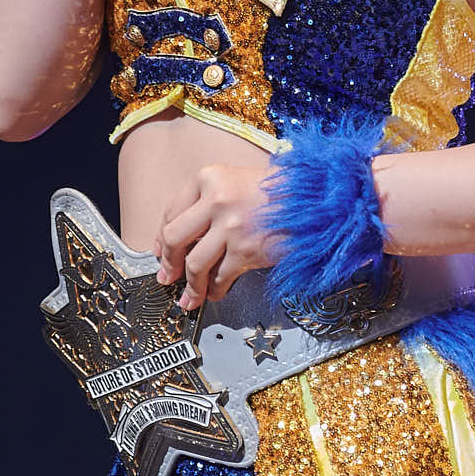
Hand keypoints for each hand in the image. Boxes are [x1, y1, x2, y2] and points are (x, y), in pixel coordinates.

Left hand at [152, 163, 280, 308]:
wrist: (312, 199)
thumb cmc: (276, 191)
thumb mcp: (234, 181)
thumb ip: (207, 203)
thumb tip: (179, 239)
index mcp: (209, 178)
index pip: (172, 211)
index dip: (162, 237)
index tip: (162, 251)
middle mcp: (216, 200)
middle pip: (175, 238)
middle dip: (168, 263)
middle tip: (167, 277)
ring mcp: (231, 226)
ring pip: (194, 264)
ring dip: (189, 286)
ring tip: (188, 298)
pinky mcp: (246, 251)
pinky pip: (220, 277)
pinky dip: (214, 290)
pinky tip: (214, 293)